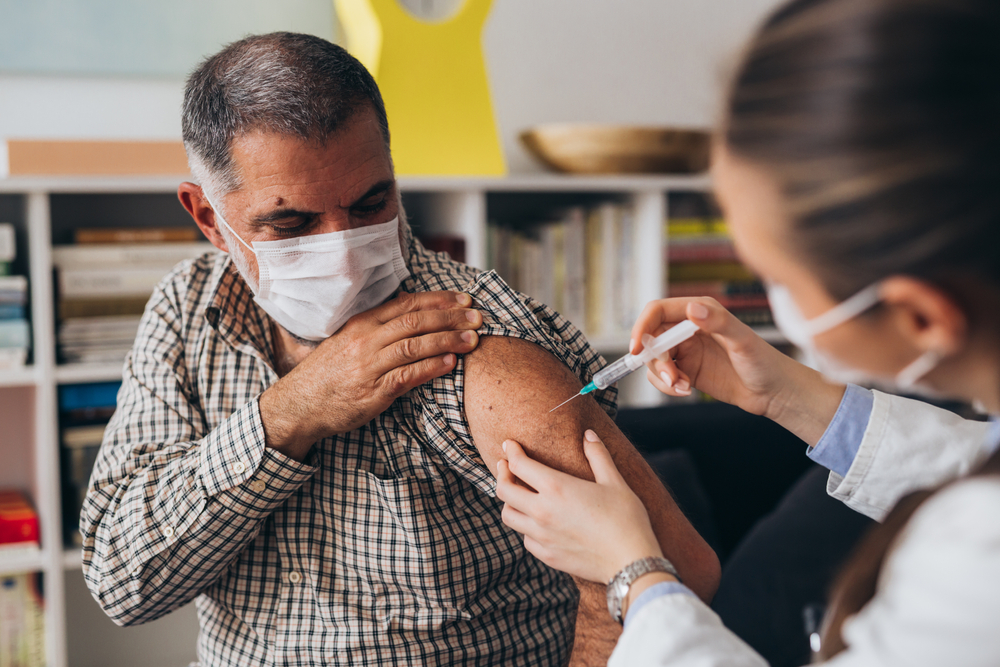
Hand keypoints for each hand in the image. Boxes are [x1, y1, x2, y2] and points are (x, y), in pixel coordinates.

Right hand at [260, 290, 481, 459]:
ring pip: (415, 346)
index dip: (439, 300)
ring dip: (448, 341)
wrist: (299, 404)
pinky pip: (407, 376)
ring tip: (473, 340)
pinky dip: (431, 367)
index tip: (464, 299)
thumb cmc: (328, 373)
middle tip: (478, 317)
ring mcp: (369, 366)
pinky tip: (451, 363)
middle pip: (416, 321)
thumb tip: (412, 310)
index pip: (407, 304)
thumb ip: (378, 326)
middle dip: (452, 318)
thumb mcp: (348, 340)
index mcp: (362, 323)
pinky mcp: (373, 392)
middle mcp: (366, 340)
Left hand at [496, 430, 662, 583]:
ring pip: (508, 516)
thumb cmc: (626, 519)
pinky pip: (525, 538)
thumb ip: (598, 455)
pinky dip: (525, 526)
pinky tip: (536, 521)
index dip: (511, 451)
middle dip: (501, 474)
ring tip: (517, 494)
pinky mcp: (546, 556)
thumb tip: (588, 434)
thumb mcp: (614, 482)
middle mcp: (542, 511)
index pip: (519, 465)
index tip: (509, 445)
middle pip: (504, 490)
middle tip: (505, 465)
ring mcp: (541, 536)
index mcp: (556, 487)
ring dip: (509, 502)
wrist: (631, 562)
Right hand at [630, 298, 843, 443]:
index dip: (642, 327)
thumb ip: (717, 322)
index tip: (637, 349)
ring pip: (654, 360)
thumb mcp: (742, 341)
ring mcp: (686, 350)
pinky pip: (662, 377)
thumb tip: (692, 309)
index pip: (658, 311)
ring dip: (661, 376)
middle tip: (671, 376)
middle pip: (651, 338)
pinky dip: (667, 386)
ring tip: (682, 387)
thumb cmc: (765, 362)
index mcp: (700, 312)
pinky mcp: (686, 371)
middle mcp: (688, 328)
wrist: (774, 392)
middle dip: (654, 359)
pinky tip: (686, 390)